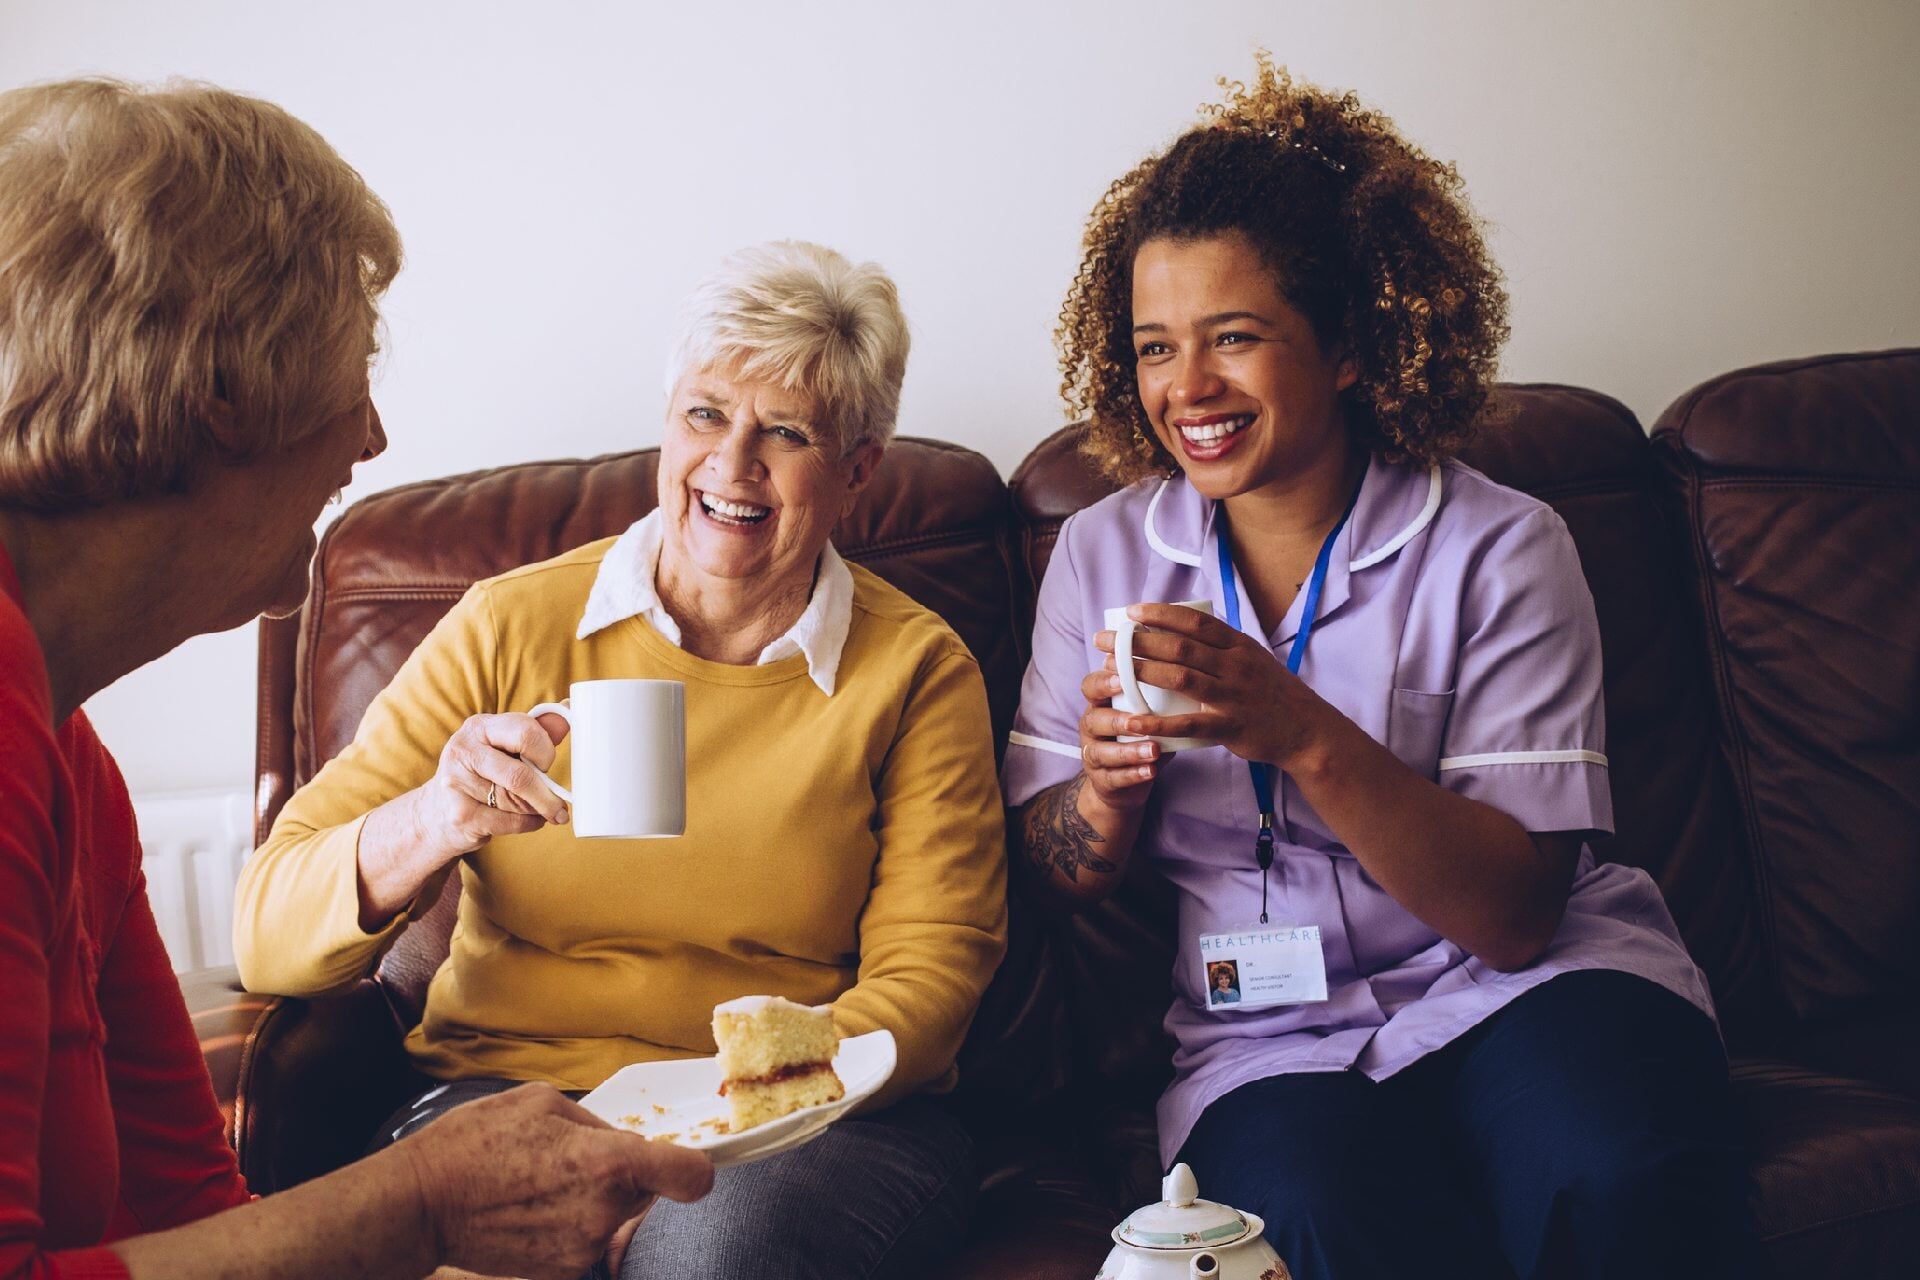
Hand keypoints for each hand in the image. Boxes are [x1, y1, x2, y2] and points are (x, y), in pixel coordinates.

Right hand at [397, 1083, 713, 1279]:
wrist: (422, 1203)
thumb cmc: (475, 1143)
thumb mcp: (541, 1103)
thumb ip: (596, 1123)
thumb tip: (623, 1139)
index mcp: (607, 1161)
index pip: (690, 1175)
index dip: (695, 1167)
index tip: (685, 1162)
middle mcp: (603, 1210)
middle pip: (646, 1192)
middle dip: (624, 1175)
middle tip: (572, 1161)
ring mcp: (582, 1248)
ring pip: (613, 1216)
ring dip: (593, 1201)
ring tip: (541, 1184)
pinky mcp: (561, 1272)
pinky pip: (585, 1242)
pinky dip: (569, 1226)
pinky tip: (532, 1209)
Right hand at [408, 711, 573, 864]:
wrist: (437, 812)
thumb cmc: (482, 772)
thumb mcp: (502, 745)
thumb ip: (535, 730)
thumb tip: (569, 707)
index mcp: (479, 726)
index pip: (525, 732)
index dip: (545, 752)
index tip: (546, 765)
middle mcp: (463, 750)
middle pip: (520, 775)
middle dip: (546, 794)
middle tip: (559, 802)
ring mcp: (457, 783)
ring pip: (516, 802)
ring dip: (536, 810)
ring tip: (536, 808)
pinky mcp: (459, 815)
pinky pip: (510, 822)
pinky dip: (528, 824)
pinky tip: (526, 819)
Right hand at [1076, 663, 1162, 813]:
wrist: (1124, 783)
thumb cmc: (1138, 738)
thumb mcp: (1145, 716)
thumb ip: (1157, 702)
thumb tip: (1185, 681)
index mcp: (1100, 705)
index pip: (1091, 687)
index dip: (1103, 682)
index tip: (1122, 680)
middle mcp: (1091, 728)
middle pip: (1093, 720)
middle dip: (1116, 721)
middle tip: (1138, 721)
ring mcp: (1092, 755)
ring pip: (1102, 752)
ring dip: (1129, 752)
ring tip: (1154, 751)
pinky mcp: (1101, 780)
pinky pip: (1113, 778)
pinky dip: (1133, 775)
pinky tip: (1151, 772)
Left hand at [1094, 604, 1332, 767]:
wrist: (1308, 731)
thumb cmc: (1273, 694)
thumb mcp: (1253, 659)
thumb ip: (1222, 646)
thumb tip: (1184, 628)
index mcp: (1239, 645)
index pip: (1195, 622)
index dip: (1160, 614)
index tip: (1130, 611)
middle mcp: (1235, 666)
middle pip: (1180, 646)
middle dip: (1138, 641)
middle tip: (1105, 640)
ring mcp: (1233, 696)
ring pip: (1180, 678)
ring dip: (1141, 671)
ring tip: (1110, 670)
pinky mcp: (1231, 727)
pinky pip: (1188, 724)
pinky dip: (1158, 722)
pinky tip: (1134, 720)